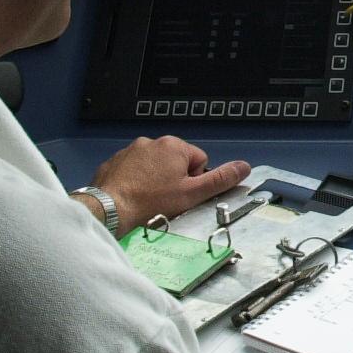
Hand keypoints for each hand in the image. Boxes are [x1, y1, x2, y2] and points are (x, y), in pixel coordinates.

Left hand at [85, 136, 250, 233]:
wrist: (108, 210)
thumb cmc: (150, 203)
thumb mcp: (192, 194)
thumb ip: (220, 179)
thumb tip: (243, 167)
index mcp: (174, 146)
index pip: (199, 160)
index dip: (194, 181)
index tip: (181, 194)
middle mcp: (152, 142)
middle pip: (175, 162)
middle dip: (173, 180)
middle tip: (165, 200)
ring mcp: (130, 151)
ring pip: (153, 166)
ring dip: (153, 180)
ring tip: (147, 200)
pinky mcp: (113, 162)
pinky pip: (132, 171)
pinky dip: (134, 182)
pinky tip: (131, 197)